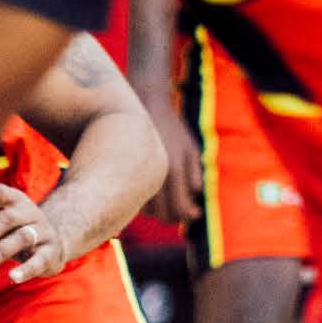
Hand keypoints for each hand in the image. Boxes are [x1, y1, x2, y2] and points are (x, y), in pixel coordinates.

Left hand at [0, 182, 68, 282]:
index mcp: (11, 198)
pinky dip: (27, 269)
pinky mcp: (50, 252)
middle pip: (4, 219)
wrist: (53, 240)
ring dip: (0, 251)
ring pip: (20, 238)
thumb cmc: (9, 228)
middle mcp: (27, 211)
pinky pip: (39, 260)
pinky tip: (12, 278)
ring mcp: (41, 231)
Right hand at [141, 109, 203, 226]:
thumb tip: (194, 198)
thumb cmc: (171, 128)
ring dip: (159, 211)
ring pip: (148, 211)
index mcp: (173, 170)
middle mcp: (154, 176)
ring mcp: (138, 176)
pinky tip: (154, 192)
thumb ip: (195, 175)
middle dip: (175, 216)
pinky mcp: (125, 174)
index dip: (189, 215)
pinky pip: (136, 199)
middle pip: (164, 215)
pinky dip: (146, 202)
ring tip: (168, 199)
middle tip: (183, 209)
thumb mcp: (191, 149)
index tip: (195, 212)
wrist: (143, 106)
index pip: (180, 209)